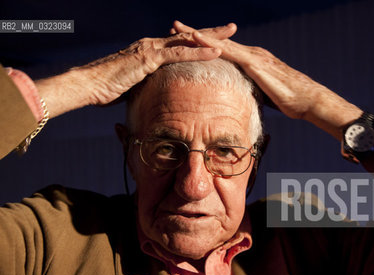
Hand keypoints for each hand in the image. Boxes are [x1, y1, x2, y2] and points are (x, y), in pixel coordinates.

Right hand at [34, 24, 236, 117]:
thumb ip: (147, 83)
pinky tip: (216, 51)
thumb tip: (155, 93)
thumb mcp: (132, 85)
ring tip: (231, 33)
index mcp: (150, 51)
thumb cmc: (106, 88)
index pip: (179, 43)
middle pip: (188, 36)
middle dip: (211, 32)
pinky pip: (179, 54)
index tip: (216, 41)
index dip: (199, 41)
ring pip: (187, 40)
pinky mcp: (148, 58)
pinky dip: (199, 52)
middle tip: (231, 28)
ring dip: (211, 37)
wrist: (88, 85)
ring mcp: (151, 49)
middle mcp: (152, 45)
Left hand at [173, 21, 362, 139]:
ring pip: (220, 42)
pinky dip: (212, 44)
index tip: (186, 40)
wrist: (308, 100)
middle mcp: (251, 53)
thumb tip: (241, 99)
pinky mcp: (255, 63)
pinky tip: (197, 39)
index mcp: (252, 60)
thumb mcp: (265, 95)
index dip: (205, 44)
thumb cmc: (290, 100)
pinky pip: (229, 52)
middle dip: (196, 34)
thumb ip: (251, 91)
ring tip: (178, 28)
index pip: (223, 50)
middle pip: (219, 41)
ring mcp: (253, 56)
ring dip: (198, 35)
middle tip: (174, 26)